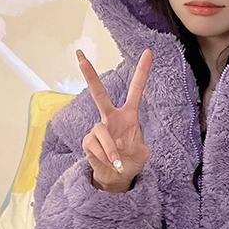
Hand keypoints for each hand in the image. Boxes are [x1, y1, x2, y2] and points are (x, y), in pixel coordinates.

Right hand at [77, 47, 152, 191]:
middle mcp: (111, 118)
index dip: (142, 71)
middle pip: (99, 94)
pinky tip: (108, 162)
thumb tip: (122, 146)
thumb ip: (139, 148)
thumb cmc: (131, 161)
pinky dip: (104, 156)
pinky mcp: (88, 141)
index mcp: (129, 115)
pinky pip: (95, 145)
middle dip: (90, 76)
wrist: (117, 177)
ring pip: (101, 131)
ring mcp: (98, 128)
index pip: (136, 89)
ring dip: (110, 148)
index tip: (148, 52)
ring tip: (117, 161)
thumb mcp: (143, 154)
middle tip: (80, 58)